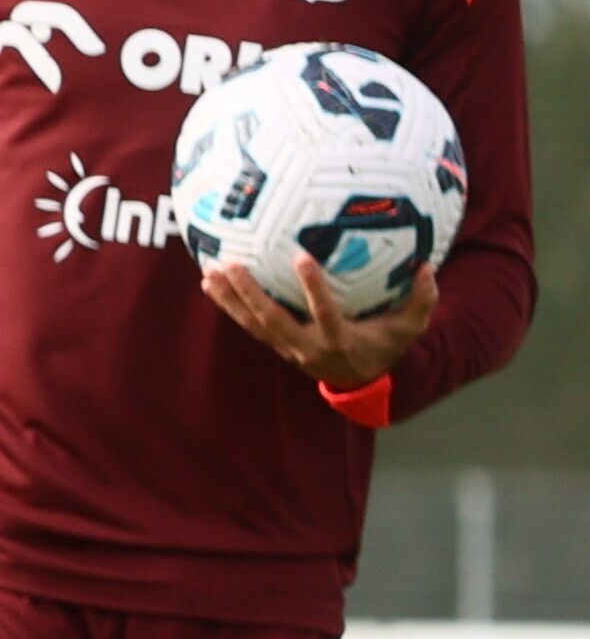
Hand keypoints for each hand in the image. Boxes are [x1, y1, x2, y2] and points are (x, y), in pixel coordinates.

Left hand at [202, 252, 433, 394]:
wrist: (363, 381)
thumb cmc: (385, 345)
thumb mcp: (409, 327)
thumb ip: (421, 299)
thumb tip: (428, 267)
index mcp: (340, 339)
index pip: (325, 312)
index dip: (313, 288)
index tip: (302, 257)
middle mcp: (308, 345)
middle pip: (274, 319)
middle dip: (251, 294)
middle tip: (232, 265)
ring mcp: (288, 347)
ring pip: (253, 323)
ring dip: (230, 299)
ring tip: (209, 273)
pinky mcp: (276, 344)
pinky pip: (248, 325)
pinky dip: (229, 306)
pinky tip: (210, 284)